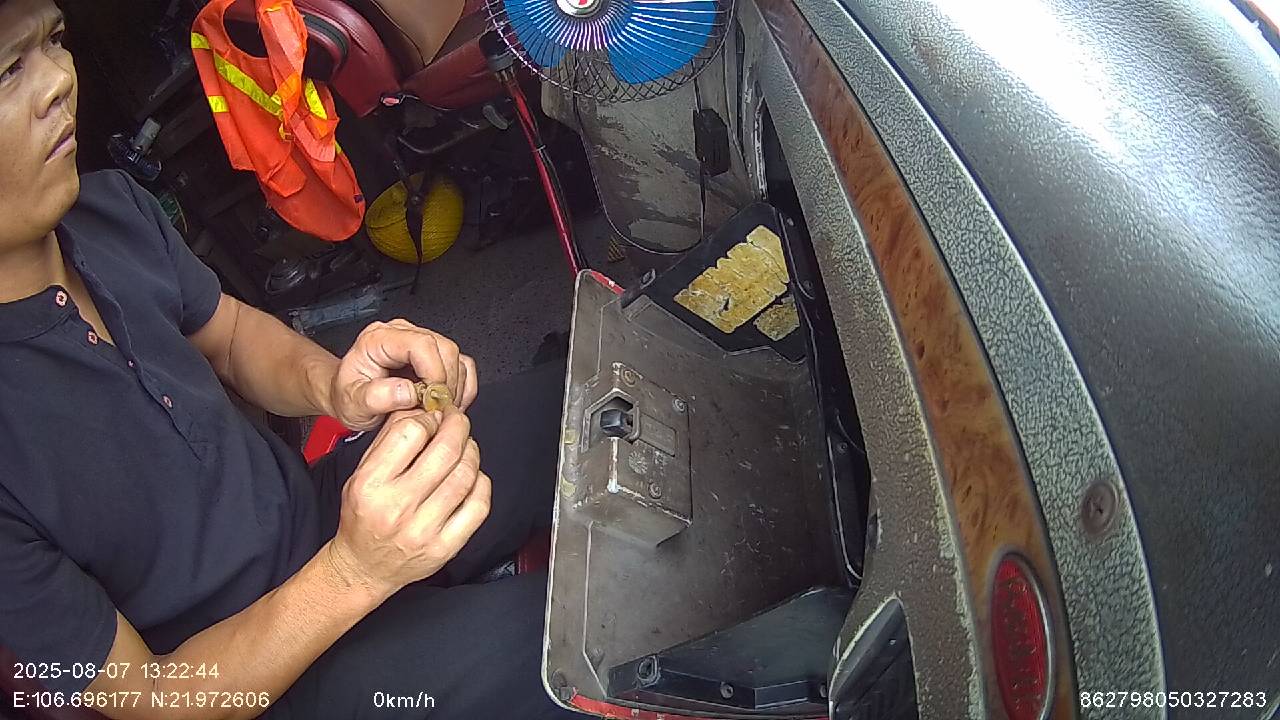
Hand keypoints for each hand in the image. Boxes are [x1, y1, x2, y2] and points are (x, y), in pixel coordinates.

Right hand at [325, 408, 490, 596]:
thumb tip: (423, 409)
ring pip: (465, 476)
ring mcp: (424, 530)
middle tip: (458, 421)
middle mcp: (396, 508)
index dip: (428, 417)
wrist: (364, 567)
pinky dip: (481, 483)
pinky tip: (471, 477)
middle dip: (458, 426)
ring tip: (465, 447)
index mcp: (370, 485)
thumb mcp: (361, 473)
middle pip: (445, 451)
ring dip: (471, 452)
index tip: (433, 415)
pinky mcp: (446, 547)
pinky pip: (478, 506)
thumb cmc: (363, 516)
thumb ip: (389, 439)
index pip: (410, 432)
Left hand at [329, 319, 478, 429]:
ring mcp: (422, 343)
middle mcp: (403, 335)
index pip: (422, 344)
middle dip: (446, 384)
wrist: (347, 397)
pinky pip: (463, 367)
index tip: (431, 401)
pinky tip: (449, 405)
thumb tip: (408, 392)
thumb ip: (376, 397)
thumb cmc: (348, 396)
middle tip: (436, 411)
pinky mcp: (435, 356)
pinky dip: (462, 389)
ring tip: (440, 411)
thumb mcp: (352, 402)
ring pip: (457, 358)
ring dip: (455, 389)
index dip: (434, 373)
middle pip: (445, 349)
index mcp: (380, 339)